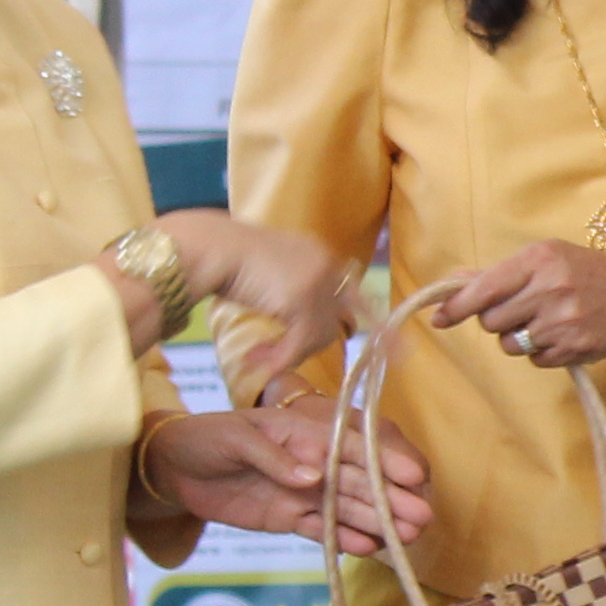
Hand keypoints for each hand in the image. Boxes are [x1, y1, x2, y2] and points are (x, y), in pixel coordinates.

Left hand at [140, 399, 433, 551]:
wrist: (173, 465)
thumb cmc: (205, 437)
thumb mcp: (235, 438)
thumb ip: (275, 456)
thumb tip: (315, 476)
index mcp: (305, 434)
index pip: (352, 447)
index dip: (385, 461)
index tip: (413, 477)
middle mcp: (313, 463)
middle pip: (359, 482)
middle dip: (392, 499)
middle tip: (423, 518)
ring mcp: (303, 493)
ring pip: (348, 509)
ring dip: (377, 523)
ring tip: (406, 538)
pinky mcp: (289, 518)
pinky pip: (322, 530)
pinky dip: (344, 539)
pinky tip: (369, 549)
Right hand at [156, 207, 367, 391]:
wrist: (211, 246)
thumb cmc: (227, 257)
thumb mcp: (270, 268)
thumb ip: (292, 289)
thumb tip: (300, 325)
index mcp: (320, 253)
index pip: (354, 289)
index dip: (370, 318)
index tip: (394, 343)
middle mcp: (327, 266)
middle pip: (341, 318)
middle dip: (329, 342)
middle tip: (307, 358)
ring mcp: (317, 283)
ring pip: (320, 336)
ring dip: (290, 351)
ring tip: (259, 355)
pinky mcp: (301, 300)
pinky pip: (299, 343)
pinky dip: (279, 358)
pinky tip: (256, 359)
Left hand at [430, 241, 605, 375]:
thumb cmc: (584, 272)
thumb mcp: (546, 258)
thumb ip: (499, 273)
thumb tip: (454, 283)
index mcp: (540, 260)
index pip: (485, 288)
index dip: (456, 306)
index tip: (438, 318)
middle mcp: (551, 289)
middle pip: (491, 321)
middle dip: (498, 320)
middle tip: (520, 310)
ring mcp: (563, 322)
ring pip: (510, 344)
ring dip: (518, 338)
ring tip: (543, 322)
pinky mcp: (573, 349)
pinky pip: (534, 360)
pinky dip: (540, 352)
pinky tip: (560, 335)